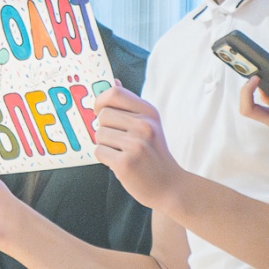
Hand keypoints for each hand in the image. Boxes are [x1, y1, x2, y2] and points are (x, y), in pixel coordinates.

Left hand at [91, 81, 185, 210]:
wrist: (169, 186)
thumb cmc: (154, 154)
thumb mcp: (149, 124)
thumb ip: (129, 105)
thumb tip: (112, 82)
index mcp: (149, 112)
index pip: (114, 93)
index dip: (100, 101)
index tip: (100, 112)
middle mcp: (144, 125)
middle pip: (102, 115)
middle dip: (104, 129)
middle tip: (119, 142)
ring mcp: (136, 144)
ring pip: (99, 134)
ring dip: (105, 145)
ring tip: (123, 153)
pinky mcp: (126, 162)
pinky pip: (99, 151)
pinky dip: (105, 159)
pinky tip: (120, 163)